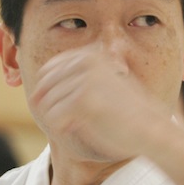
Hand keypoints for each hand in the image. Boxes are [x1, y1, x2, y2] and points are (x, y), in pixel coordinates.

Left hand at [30, 43, 169, 161]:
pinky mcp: (82, 100)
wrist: (150, 129)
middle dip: (49, 106)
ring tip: (76, 124)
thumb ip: (72, 83)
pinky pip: (54, 118)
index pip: (48, 70)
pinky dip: (61, 128)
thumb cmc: (127, 112)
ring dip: (56, 119)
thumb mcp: (101, 86)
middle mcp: (84, 63)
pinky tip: (76, 129)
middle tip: (69, 118)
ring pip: (47, 104)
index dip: (47, 91)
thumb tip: (33, 95)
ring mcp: (83, 80)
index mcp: (88, 56)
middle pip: (44, 87)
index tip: (60, 106)